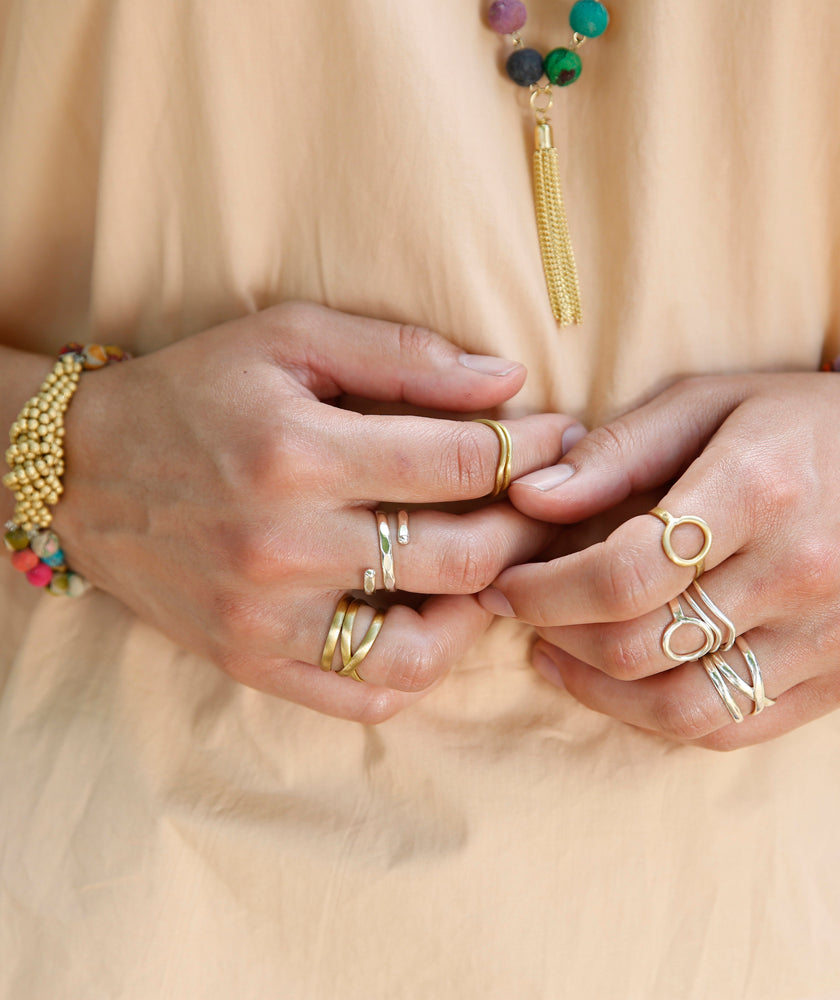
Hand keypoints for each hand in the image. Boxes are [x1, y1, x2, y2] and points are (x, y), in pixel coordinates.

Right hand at [55, 302, 581, 720]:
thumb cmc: (194, 393)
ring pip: (426, 646)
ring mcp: (268, 619)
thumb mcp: (289, 340)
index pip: (464, 461)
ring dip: (485, 609)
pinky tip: (437, 620)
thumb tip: (510, 382)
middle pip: (463, 554)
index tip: (558, 434)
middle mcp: (286, 544)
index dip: (532, 447)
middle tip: (545, 501)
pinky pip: (367, 697)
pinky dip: (421, 668)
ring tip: (497, 568)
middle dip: (527, 524)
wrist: (83, 474)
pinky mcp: (254, 663)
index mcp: (301, 451)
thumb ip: (404, 356)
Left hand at [479, 371, 839, 748]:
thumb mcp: (709, 403)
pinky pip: (731, 727)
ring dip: (595, 690)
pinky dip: (657, 717)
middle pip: (640, 644)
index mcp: (757, 489)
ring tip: (555, 654)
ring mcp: (830, 638)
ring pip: (679, 706)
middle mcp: (800, 572)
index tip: (506, 582)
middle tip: (521, 612)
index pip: (625, 571)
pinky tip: (621, 683)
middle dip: (554, 634)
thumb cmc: (803, 424)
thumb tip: (529, 498)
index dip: (545, 589)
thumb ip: (617, 452)